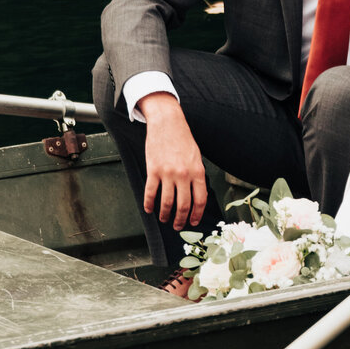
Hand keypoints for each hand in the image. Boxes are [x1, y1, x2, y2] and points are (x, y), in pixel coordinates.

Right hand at [139, 93, 208, 231]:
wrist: (167, 122)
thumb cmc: (183, 139)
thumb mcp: (196, 156)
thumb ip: (197, 175)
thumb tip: (196, 196)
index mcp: (197, 171)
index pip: (200, 200)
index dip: (197, 215)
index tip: (193, 222)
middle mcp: (184, 174)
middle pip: (183, 206)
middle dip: (180, 220)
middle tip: (177, 226)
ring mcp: (167, 173)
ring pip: (167, 203)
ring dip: (165, 215)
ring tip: (164, 219)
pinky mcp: (153, 170)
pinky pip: (151, 193)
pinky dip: (149, 204)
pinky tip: (149, 209)